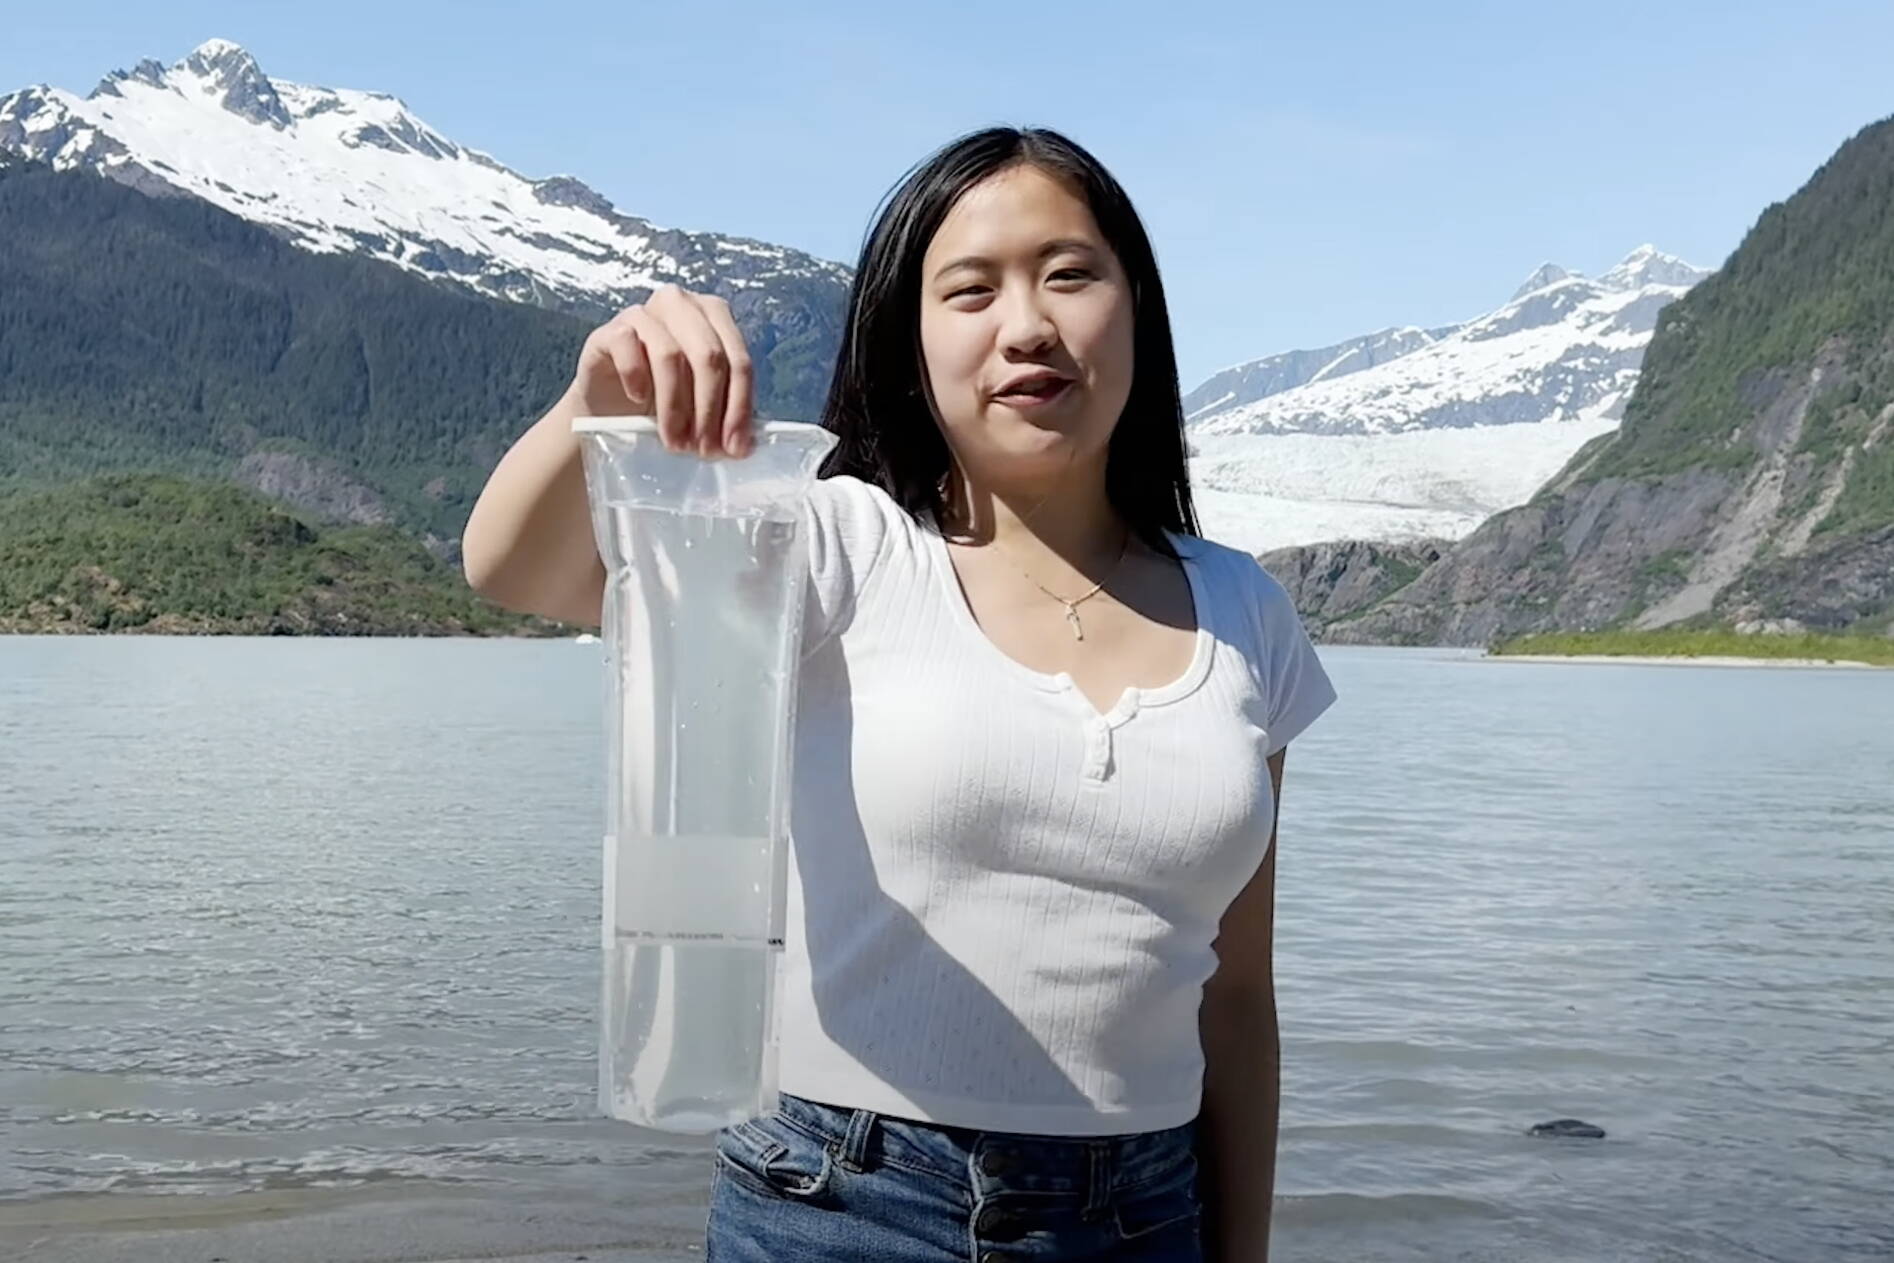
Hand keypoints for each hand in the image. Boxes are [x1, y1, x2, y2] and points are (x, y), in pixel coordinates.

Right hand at [572, 285, 754, 458]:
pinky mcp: (609, 329)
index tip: (734, 447)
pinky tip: (637, 399)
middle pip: (708, 355)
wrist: (609, 407)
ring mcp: (644, 313)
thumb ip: (726, 413)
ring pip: (670, 354)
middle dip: (709, 409)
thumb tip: (744, 445)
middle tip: (703, 448)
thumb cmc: (662, 401)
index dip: (739, 407)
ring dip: (675, 406)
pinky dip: (635, 376)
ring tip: (674, 441)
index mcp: (715, 315)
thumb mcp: (702, 406)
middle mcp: (682, 305)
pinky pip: (627, 344)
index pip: (739, 360)